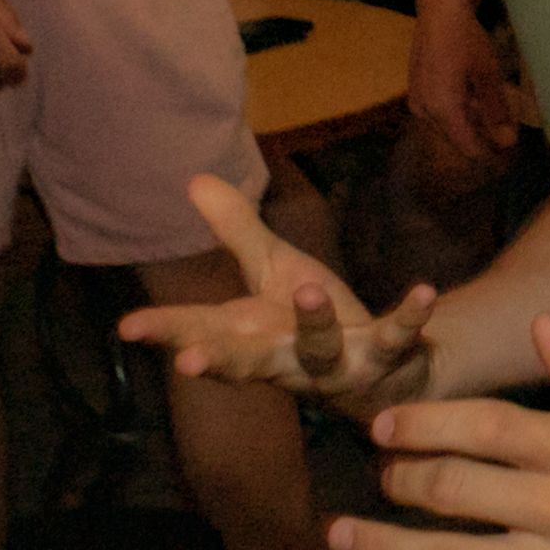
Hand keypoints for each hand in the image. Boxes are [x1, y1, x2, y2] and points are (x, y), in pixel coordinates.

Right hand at [118, 174, 438, 420]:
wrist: (389, 369)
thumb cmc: (315, 320)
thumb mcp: (275, 269)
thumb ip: (237, 231)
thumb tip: (193, 179)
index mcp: (252, 335)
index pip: (199, 332)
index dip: (165, 331)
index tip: (126, 328)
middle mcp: (286, 359)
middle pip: (245, 360)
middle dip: (217, 360)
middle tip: (189, 360)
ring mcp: (336, 366)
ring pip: (319, 352)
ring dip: (313, 326)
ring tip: (308, 288)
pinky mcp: (385, 361)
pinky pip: (397, 339)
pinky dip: (409, 318)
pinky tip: (423, 292)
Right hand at [407, 1, 519, 174]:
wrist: (439, 9)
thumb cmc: (467, 39)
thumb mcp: (488, 74)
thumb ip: (496, 110)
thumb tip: (508, 142)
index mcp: (442, 110)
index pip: (467, 147)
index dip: (490, 152)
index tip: (509, 150)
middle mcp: (424, 110)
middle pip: (456, 136)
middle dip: (481, 134)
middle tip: (506, 125)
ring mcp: (416, 99)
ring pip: (448, 123)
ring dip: (470, 119)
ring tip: (494, 106)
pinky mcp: (415, 88)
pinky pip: (439, 109)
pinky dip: (458, 106)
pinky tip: (473, 92)